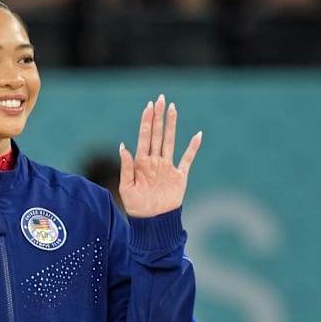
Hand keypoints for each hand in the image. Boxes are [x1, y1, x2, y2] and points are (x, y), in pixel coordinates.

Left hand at [118, 94, 201, 217]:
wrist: (152, 222)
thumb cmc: (136, 206)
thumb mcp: (126, 186)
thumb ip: (127, 166)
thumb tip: (123, 145)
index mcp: (141, 162)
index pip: (144, 136)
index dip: (146, 121)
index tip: (148, 106)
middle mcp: (155, 161)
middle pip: (157, 134)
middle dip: (158, 116)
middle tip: (161, 99)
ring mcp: (167, 167)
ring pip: (170, 141)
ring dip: (172, 125)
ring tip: (173, 109)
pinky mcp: (180, 176)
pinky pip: (187, 159)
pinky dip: (193, 147)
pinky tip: (197, 135)